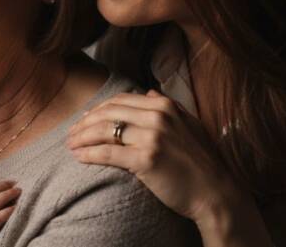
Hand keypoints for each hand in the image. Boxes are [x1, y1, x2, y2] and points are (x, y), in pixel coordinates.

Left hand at [67, 90, 235, 222]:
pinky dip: (89, 154)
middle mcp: (158, 116)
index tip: (84, 119)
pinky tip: (79, 157)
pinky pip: (108, 153)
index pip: (120, 101)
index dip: (98, 109)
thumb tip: (148, 93)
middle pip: (108, 112)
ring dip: (82, 137)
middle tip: (71, 133)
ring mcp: (152, 137)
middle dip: (84, 123)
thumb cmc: (200, 162)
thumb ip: (167, 107)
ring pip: (104, 130)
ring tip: (70, 145)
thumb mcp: (188, 125)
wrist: (215, 192)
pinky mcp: (146, 159)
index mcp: (165, 105)